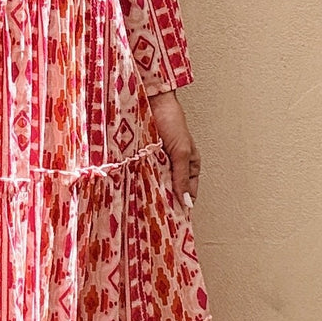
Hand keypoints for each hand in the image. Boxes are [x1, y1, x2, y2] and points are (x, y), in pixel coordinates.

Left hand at [147, 89, 199, 210]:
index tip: (172, 220)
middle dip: (162, 199)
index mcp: (189, 165)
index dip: (180, 205)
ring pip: (153, 182)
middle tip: (154, 215)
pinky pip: (139, 172)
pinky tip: (131, 188)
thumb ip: (182, 177)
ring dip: (148, 190)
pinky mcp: (141, 156)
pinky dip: (136, 179)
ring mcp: (156, 161)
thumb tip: (186, 203)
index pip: (187, 193)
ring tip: (142, 204)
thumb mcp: (181, 151)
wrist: (151, 99)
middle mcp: (173, 166)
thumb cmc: (173, 121)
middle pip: (169, 189)